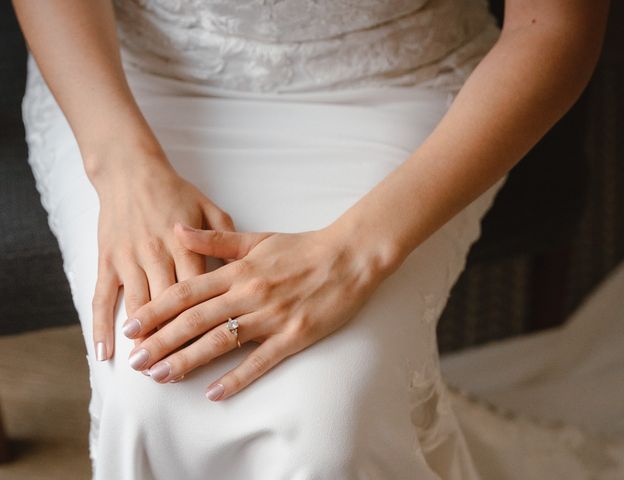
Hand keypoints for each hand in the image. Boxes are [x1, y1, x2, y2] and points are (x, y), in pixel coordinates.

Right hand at [88, 140, 236, 362]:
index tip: (209, 353)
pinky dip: (101, 326)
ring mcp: (130, 259)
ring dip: (142, 342)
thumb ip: (226, 238)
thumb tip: (241, 270)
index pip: (198, 295)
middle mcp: (158, 255)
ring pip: (137, 308)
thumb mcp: (209, 208)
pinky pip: (102, 297)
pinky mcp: (107, 260)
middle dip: (172, 343)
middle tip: (176, 373)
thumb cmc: (176, 191)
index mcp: (187, 246)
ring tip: (148, 370)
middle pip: (168, 308)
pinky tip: (104, 352)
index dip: (202, 325)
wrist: (131, 170)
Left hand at [122, 221, 393, 400]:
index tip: (132, 326)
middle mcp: (249, 293)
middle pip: (195, 320)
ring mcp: (271, 316)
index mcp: (238, 270)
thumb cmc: (302, 248)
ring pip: (221, 341)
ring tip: (161, 377)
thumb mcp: (257, 238)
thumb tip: (177, 230)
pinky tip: (214, 393)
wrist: (348, 257)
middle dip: (161, 341)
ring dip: (187, 360)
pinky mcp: (293, 335)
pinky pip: (260, 360)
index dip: (155, 310)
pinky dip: (236, 378)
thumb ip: (215, 238)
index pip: (187, 292)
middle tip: (135, 361)